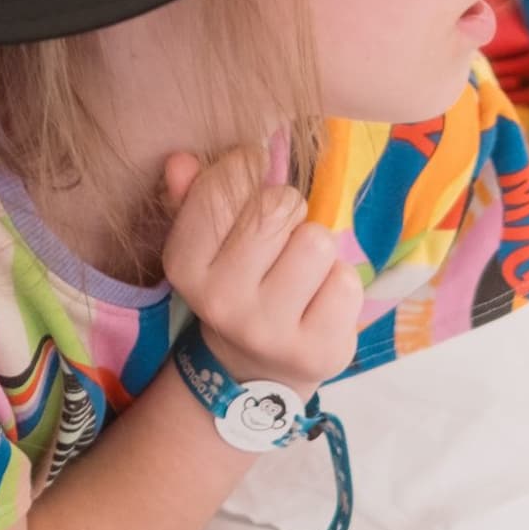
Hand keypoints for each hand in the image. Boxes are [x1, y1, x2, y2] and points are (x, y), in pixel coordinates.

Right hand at [161, 147, 364, 394]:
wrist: (257, 369)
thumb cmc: (238, 285)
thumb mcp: (207, 245)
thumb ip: (193, 196)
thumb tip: (182, 160)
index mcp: (185, 266)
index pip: (222, 187)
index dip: (247, 169)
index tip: (252, 179)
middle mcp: (221, 301)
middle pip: (277, 207)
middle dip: (288, 209)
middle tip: (283, 235)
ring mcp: (269, 330)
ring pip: (317, 241)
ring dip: (318, 247)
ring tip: (304, 271)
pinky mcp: (316, 350)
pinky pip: (346, 282)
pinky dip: (341, 283)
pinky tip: (322, 301)